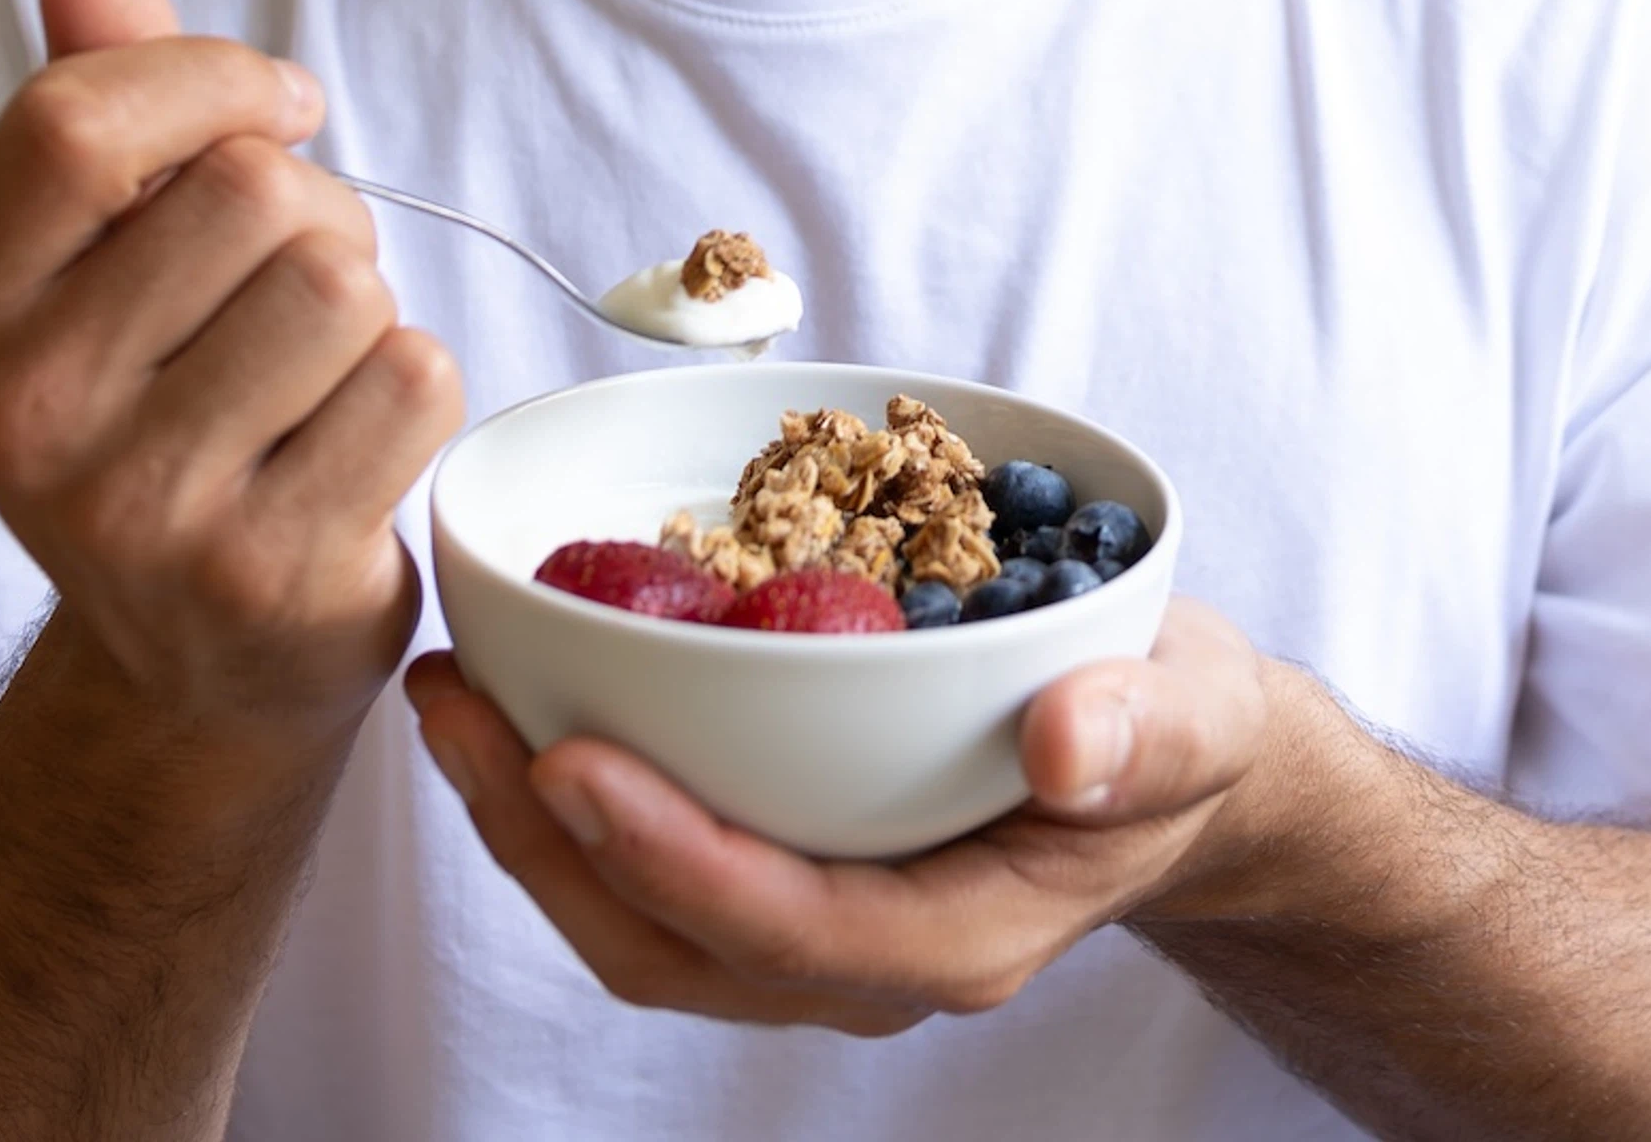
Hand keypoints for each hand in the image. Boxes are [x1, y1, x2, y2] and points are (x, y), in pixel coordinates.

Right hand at [0, 0, 465, 741]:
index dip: (212, 80)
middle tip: (288, 291)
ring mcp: (139, 511)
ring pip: (340, 284)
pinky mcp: (267, 575)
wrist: (198, 664)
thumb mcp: (103, 257)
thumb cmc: (165, 409)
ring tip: (317, 371)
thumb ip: (100, 97)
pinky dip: (416, 391)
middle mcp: (21, 419)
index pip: (76, 119)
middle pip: (247, 193)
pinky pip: (412, 380)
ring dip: (368, 304)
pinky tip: (356, 446)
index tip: (275, 110)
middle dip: (311, 212)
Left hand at [406, 598, 1291, 1032]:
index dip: (670, 858)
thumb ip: (1151, 734)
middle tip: (457, 707)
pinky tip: (514, 693)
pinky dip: (561, 792)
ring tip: (451, 694)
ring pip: (630, 919)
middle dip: (545, 839)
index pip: (787, 928)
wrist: (1165, 753)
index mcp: (959, 938)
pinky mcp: (772, 868)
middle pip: (668, 944)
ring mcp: (808, 925)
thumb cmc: (1176, 732)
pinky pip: (640, 866)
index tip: (571, 761)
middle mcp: (863, 958)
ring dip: (524, 818)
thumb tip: (1072, 744)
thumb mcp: (1200, 716)